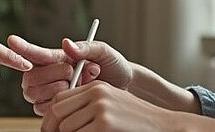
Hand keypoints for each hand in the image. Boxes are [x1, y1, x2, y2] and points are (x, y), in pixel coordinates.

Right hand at [7, 35, 132, 115]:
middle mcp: (47, 74)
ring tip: (78, 84)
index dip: (22, 47)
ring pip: (33, 94)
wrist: (124, 87)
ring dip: (57, 89)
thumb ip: (85, 47)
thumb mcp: (102, 52)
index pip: (34, 53)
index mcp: (56, 57)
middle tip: (73, 70)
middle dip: (52, 74)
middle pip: (30, 76)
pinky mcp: (52, 109)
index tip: (12, 40)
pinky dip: (59, 104)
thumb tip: (66, 43)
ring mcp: (47, 92)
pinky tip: (74, 98)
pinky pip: (42, 109)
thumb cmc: (112, 66)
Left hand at [40, 81, 178, 131]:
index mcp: (96, 87)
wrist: (163, 126)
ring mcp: (101, 108)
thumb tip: (59, 120)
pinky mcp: (105, 124)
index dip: (50, 118)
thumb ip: (87, 106)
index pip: (60, 99)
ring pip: (66, 128)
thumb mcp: (110, 105)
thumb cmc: (136, 122)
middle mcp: (97, 94)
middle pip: (57, 112)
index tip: (50, 130)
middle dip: (52, 129)